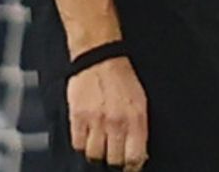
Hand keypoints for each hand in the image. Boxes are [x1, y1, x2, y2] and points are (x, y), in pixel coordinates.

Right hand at [66, 55, 147, 171]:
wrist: (99, 58)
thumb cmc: (121, 77)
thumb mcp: (140, 101)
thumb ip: (139, 127)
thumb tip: (139, 151)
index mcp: (136, 118)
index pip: (135, 156)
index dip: (132, 165)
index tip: (130, 166)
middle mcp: (117, 122)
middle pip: (114, 160)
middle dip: (114, 161)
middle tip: (113, 156)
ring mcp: (96, 121)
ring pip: (94, 155)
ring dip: (97, 154)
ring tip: (99, 146)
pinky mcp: (78, 117)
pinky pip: (78, 145)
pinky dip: (82, 145)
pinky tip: (87, 138)